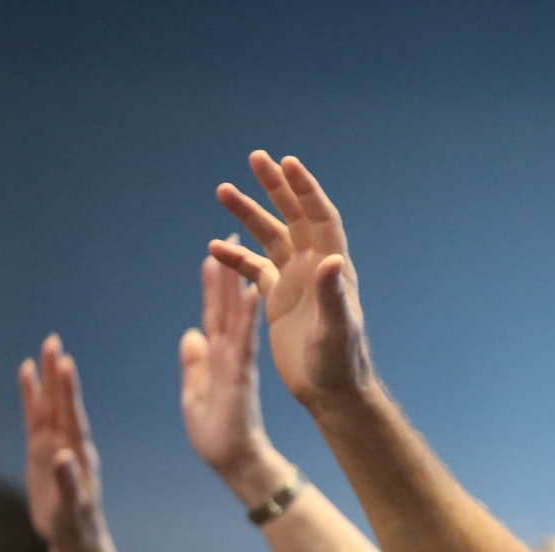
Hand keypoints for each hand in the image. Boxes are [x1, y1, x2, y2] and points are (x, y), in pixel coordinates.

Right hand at [18, 335, 101, 546]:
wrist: (74, 535)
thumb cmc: (76, 524)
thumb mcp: (71, 508)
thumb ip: (69, 483)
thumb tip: (63, 456)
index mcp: (79, 453)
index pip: (73, 415)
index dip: (68, 391)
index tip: (65, 364)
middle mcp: (68, 443)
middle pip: (61, 402)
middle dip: (56, 374)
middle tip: (53, 341)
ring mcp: (54, 444)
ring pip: (48, 406)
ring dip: (45, 380)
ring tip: (40, 352)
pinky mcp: (40, 450)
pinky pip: (34, 418)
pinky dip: (31, 397)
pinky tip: (28, 377)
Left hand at [181, 247, 272, 478]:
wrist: (235, 463)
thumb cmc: (217, 435)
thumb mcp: (195, 393)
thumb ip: (194, 364)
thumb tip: (189, 335)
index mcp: (217, 358)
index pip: (213, 314)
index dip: (212, 285)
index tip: (213, 255)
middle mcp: (230, 353)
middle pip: (227, 305)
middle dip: (226, 272)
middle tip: (230, 233)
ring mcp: (238, 362)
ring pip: (237, 315)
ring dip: (237, 283)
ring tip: (239, 251)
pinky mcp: (242, 374)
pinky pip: (246, 339)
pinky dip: (249, 315)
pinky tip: (253, 290)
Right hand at [210, 151, 372, 407]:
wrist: (331, 392)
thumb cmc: (339, 364)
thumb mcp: (335, 330)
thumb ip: (333, 295)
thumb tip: (334, 260)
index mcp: (333, 269)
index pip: (320, 218)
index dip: (305, 190)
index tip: (287, 163)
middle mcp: (316, 269)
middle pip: (295, 217)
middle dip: (276, 187)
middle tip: (255, 157)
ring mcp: (297, 283)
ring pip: (272, 238)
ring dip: (249, 215)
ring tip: (222, 189)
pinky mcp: (280, 300)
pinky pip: (256, 269)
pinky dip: (237, 258)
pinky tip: (215, 249)